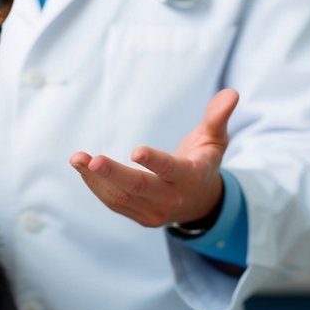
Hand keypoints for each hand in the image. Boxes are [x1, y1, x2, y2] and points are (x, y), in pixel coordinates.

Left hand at [68, 89, 238, 227]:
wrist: (200, 201)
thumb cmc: (203, 161)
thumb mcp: (215, 140)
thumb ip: (217, 117)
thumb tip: (231, 93)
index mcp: (191, 177)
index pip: (171, 170)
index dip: (154, 162)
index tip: (135, 151)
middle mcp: (172, 199)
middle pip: (139, 188)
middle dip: (114, 175)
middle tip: (93, 160)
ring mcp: (154, 212)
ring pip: (121, 197)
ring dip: (96, 179)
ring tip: (77, 158)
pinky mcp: (139, 216)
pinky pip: (114, 203)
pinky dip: (96, 185)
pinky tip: (82, 167)